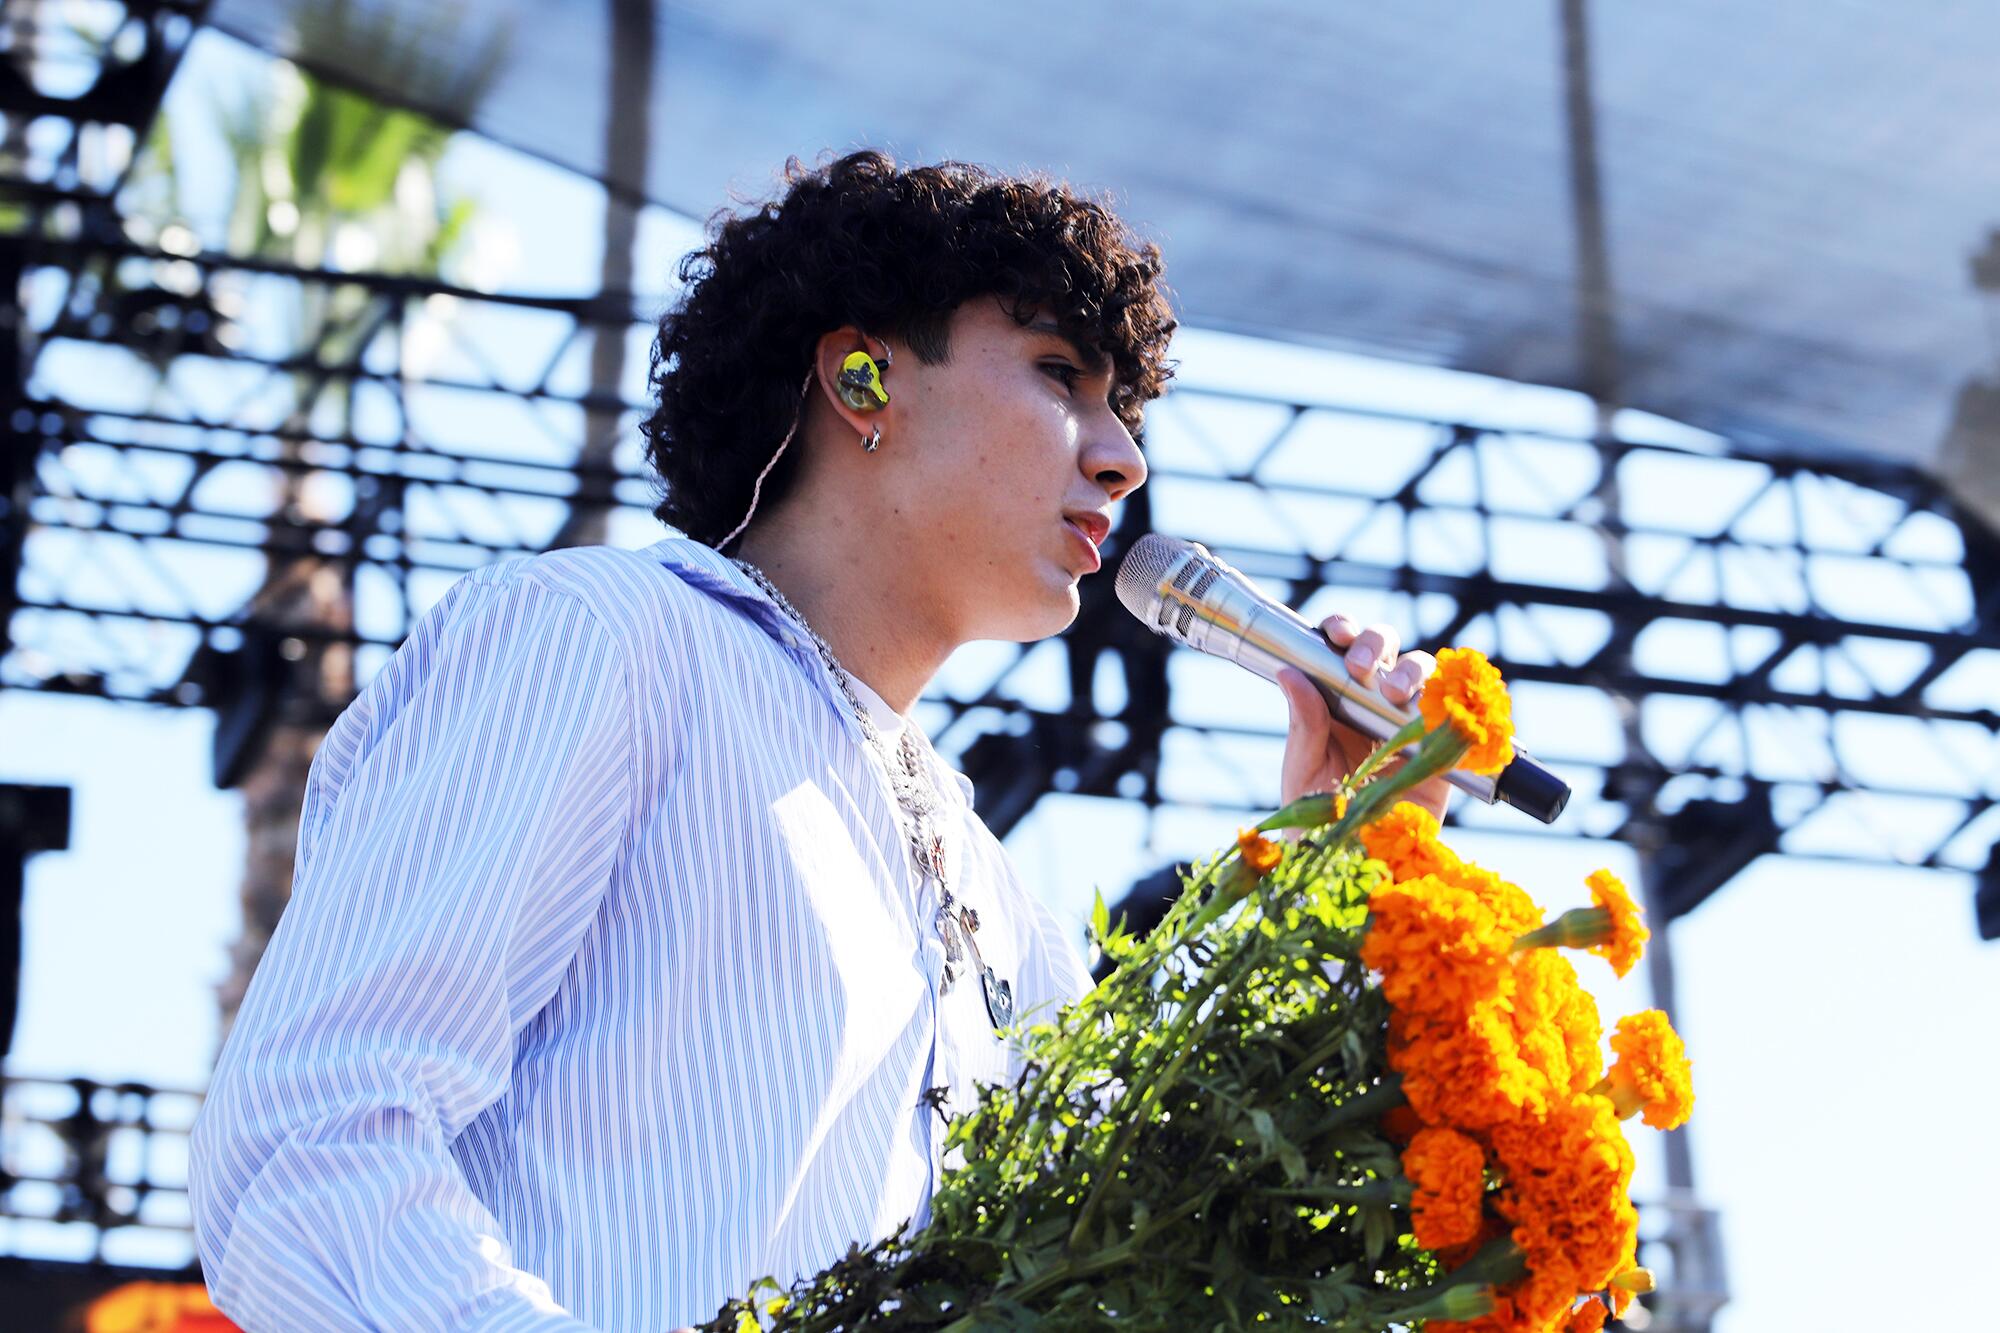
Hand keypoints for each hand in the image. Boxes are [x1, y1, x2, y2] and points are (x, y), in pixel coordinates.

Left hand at [1276, 615, 1451, 823]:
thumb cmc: (1321, 822)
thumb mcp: (1304, 772)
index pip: (1340, 647)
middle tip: (1361, 667)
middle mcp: (1373, 701)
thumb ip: (1304, 725)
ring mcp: (1411, 719)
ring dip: (1411, 668)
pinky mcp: (1444, 746)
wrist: (1359, 869)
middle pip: (1385, 647)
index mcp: (1334, 698)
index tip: (1336, 634)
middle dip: (1375, 642)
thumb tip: (1289, 673)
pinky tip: (1437, 705)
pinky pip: (1458, 709)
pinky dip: (1455, 696)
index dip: (1342, 629)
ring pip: (1422, 669)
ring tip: (1394, 692)